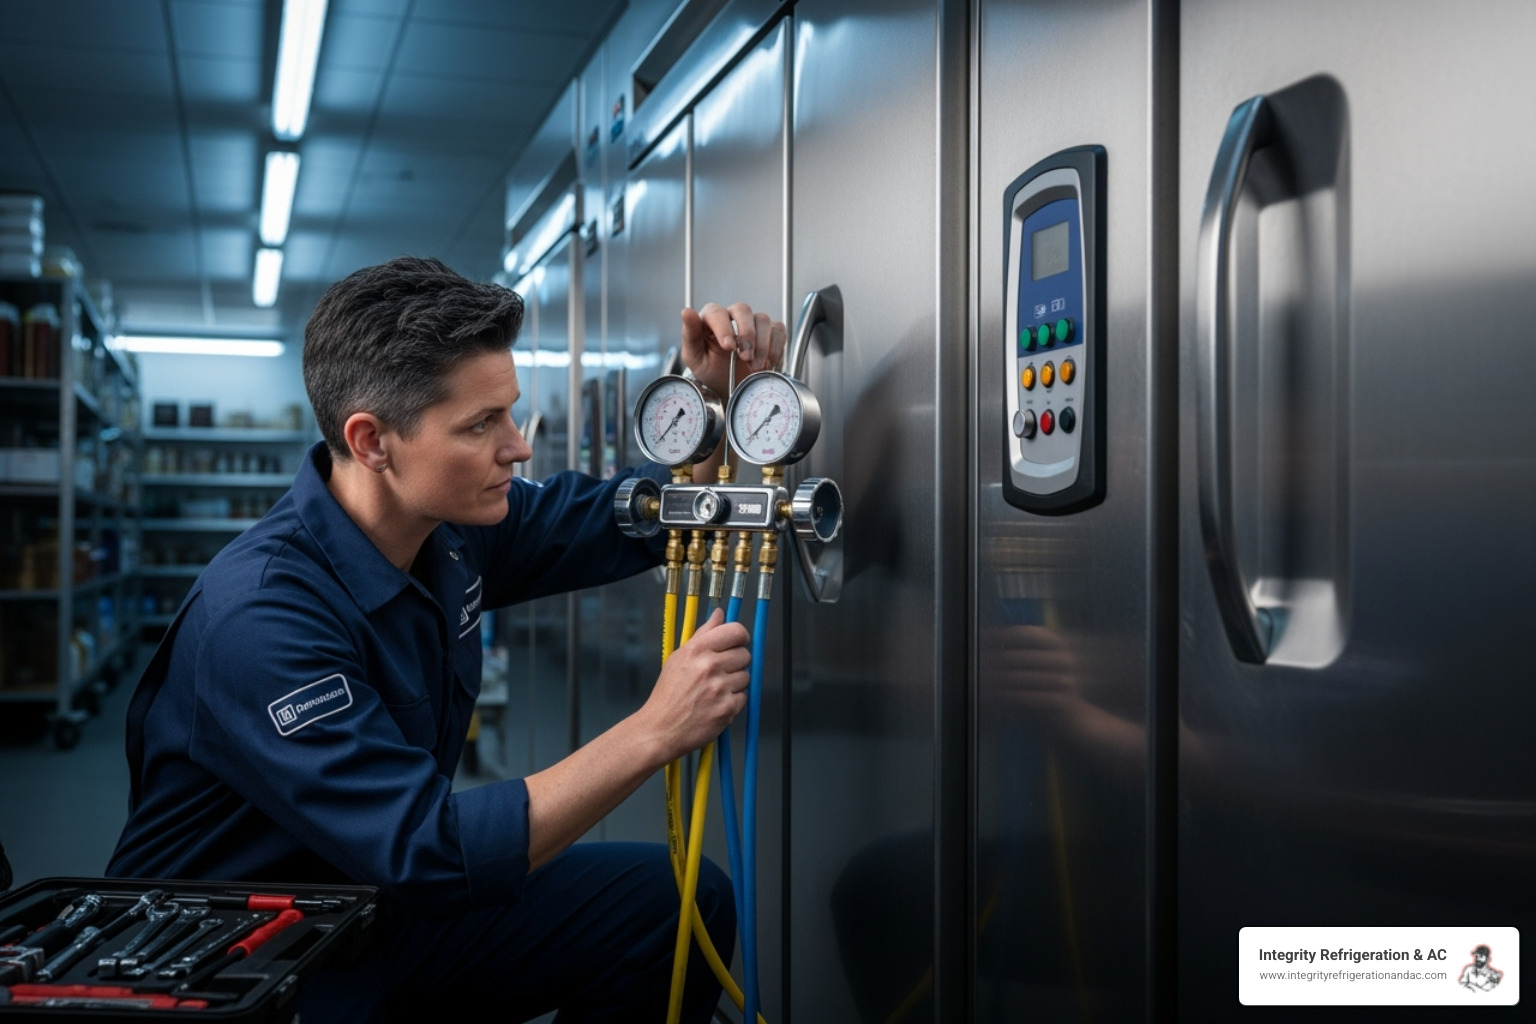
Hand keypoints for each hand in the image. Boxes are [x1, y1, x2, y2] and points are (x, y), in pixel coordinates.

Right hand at [639, 608, 751, 761]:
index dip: (740, 636)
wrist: (661, 728)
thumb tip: (719, 614)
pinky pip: (743, 697)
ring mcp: (720, 688)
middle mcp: (710, 666)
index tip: (737, 642)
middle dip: (736, 662)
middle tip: (720, 672)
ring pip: (746, 676)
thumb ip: (703, 634)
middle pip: (745, 654)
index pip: (736, 631)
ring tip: (715, 690)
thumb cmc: (668, 694)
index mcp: (697, 650)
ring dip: (734, 683)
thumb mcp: (679, 657)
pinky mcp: (727, 708)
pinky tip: (716, 703)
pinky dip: (733, 701)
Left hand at [681, 302, 786, 397]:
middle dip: (746, 334)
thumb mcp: (695, 358)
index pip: (716, 312)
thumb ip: (690, 335)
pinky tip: (767, 364)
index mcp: (710, 320)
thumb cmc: (711, 371)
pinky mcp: (770, 333)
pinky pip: (778, 330)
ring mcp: (753, 323)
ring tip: (754, 367)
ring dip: (761, 345)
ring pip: (763, 319)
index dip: (723, 327)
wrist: (731, 388)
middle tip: (745, 358)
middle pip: (743, 309)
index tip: (729, 347)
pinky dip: (775, 347)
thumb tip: (687, 311)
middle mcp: (732, 317)